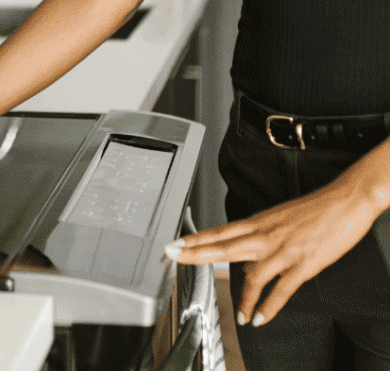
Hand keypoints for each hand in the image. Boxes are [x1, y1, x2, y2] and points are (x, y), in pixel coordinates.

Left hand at [164, 177, 382, 326]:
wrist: (344, 200)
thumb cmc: (314, 208)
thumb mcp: (279, 218)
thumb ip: (259, 238)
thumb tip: (245, 261)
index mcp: (259, 222)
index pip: (220, 232)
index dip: (195, 239)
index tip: (175, 244)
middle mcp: (266, 236)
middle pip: (224, 246)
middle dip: (196, 253)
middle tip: (173, 257)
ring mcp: (283, 251)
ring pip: (252, 275)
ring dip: (243, 299)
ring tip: (240, 317)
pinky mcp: (303, 265)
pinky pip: (282, 290)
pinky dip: (270, 307)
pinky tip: (261, 319)